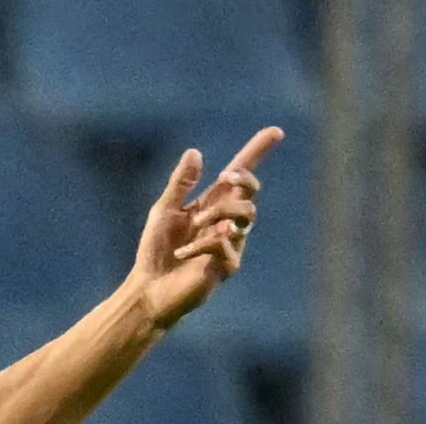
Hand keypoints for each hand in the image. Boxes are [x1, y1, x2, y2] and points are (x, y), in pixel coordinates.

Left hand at [131, 128, 280, 329]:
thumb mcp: (165, 209)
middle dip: (242, 180)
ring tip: (196, 225)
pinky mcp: (228, 266)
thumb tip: (195, 152)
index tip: (275, 132)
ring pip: (245, 214)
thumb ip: (181, 184)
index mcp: (213, 204)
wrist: (150, 288)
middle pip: (250, 192)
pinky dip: (200, 243)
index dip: (258, 152)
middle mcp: (227, 222)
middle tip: (224, 180)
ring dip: (219, 213)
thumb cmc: (157, 250)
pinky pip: (224, 243)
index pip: (241, 174)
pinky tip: (183, 253)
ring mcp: (232, 244)